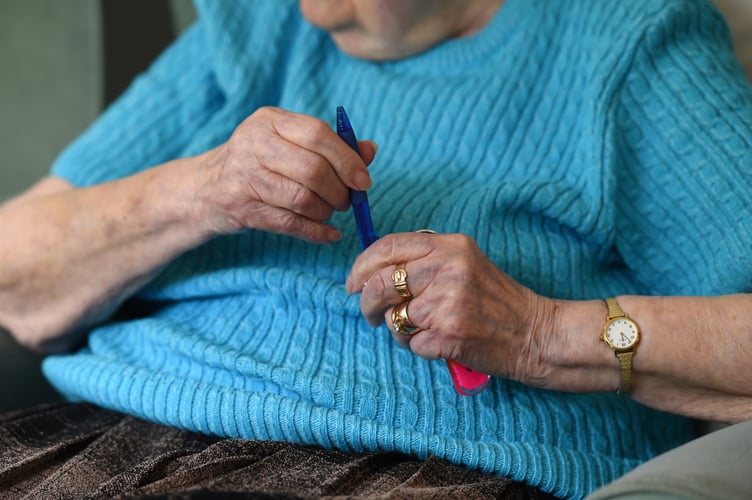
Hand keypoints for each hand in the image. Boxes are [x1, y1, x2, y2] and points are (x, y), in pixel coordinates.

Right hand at [197, 106, 376, 241]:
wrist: (205, 188)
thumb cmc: (259, 162)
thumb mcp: (288, 143)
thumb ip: (330, 145)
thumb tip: (370, 150)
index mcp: (270, 120)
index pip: (318, 134)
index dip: (347, 159)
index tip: (364, 181)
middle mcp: (253, 143)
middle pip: (312, 170)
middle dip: (339, 191)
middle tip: (347, 201)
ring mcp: (244, 176)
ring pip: (302, 199)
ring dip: (326, 211)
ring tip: (329, 212)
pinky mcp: (241, 208)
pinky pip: (289, 223)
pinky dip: (316, 232)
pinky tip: (329, 234)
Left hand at [346, 232, 555, 385]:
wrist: (536, 333)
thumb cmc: (496, 301)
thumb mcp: (465, 263)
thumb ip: (425, 260)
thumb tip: (371, 271)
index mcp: (450, 246)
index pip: (387, 247)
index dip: (361, 266)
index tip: (352, 282)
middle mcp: (448, 269)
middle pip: (380, 283)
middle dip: (366, 302)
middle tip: (369, 314)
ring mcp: (447, 302)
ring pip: (392, 317)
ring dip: (399, 328)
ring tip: (423, 329)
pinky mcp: (448, 334)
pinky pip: (410, 343)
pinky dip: (419, 347)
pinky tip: (441, 341)